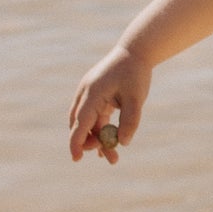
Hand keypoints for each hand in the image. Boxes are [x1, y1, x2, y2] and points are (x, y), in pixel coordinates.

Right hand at [68, 45, 151, 163]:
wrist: (135, 52)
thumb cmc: (135, 74)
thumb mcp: (136, 98)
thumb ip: (130, 121)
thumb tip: (123, 143)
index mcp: (92, 93)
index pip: (81, 122)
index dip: (77, 141)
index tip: (76, 158)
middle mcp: (86, 94)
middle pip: (81, 125)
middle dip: (92, 144)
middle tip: (112, 159)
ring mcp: (89, 95)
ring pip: (89, 124)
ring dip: (98, 140)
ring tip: (113, 159)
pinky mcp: (96, 97)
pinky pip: (95, 118)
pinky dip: (101, 131)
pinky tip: (108, 146)